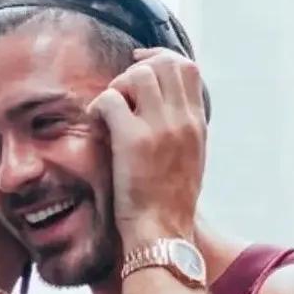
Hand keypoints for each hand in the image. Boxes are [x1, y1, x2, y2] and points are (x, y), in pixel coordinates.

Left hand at [87, 48, 205, 247]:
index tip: (141, 67)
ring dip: (118, 86)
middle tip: (120, 87)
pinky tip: (96, 123)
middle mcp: (183, 121)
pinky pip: (110, 99)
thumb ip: (182, 130)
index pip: (188, 69)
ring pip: (139, 75)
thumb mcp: (190, 161)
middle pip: (166, 63)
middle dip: (138, 67)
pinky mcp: (133, 140)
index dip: (161, 59)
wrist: (162, 233)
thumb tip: (165, 108)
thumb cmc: (169, 205)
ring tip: (110, 111)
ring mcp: (160, 128)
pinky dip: (98, 106)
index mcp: (197, 125)